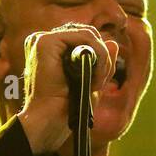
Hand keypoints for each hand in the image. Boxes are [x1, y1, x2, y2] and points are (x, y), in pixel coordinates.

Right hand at [17, 23, 118, 155]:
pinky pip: (85, 37)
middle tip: (99, 84)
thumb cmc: (66, 108)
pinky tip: (92, 76)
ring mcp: (42, 39)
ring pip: (89, 35)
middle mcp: (44, 41)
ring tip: (96, 82)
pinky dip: (98, 54)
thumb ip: (102, 62)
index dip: (99, 57)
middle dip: (102, 57)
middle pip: (87, 35)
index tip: (99, 83)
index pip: (84, 40)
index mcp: (51, 50)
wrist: (50, 120)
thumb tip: (113, 43)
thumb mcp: (91, 82)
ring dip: (101, 58)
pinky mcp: (45, 42)